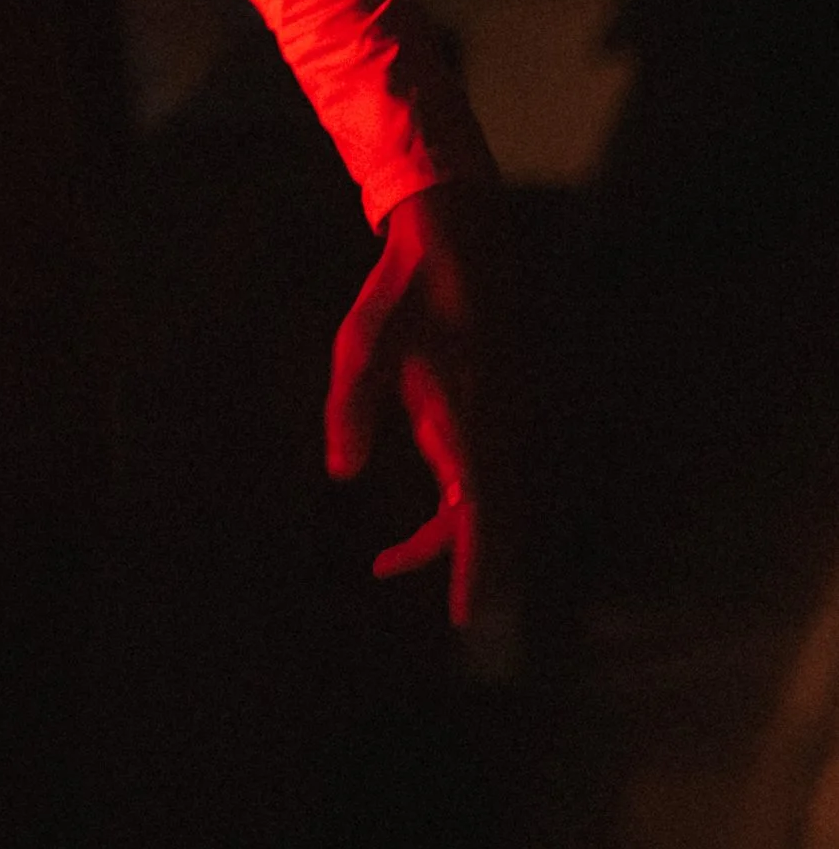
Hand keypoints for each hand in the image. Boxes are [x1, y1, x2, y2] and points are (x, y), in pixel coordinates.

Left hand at [324, 180, 508, 634]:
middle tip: (384, 569)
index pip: (479, 509)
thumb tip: (341, 472)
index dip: (474, 566)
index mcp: (469, 411)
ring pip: (493, 495)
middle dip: (451, 558)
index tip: (469, 614)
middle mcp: (499, 420)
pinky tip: (436, 510)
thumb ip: (350, 407)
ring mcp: (507, 412)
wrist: (458, 235)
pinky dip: (464, 500)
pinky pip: (492, 469)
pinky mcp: (502, 403)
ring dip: (453, 530)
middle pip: (488, 515)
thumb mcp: (360, 342)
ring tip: (396, 555)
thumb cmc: (404, 287)